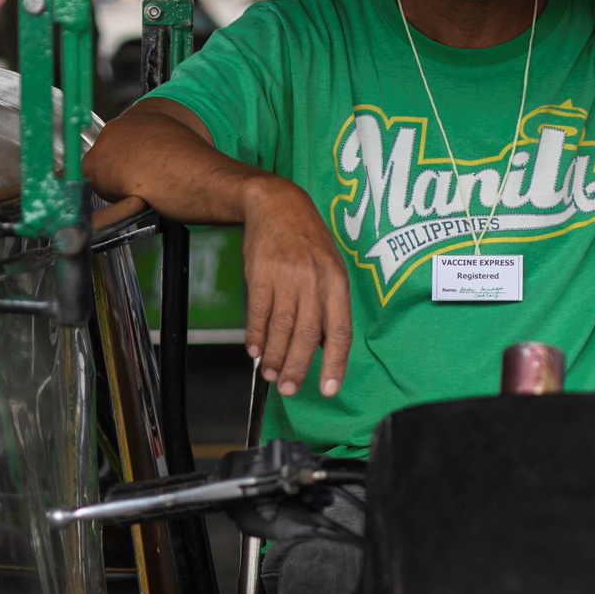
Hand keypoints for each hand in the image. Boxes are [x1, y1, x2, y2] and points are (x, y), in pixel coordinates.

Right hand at [238, 178, 351, 399]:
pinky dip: (256, 334)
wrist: (277, 204)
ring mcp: (287, 276)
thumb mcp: (330, 267)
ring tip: (269, 374)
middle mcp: (315, 281)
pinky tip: (254, 350)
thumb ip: (329, 306)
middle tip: (288, 388)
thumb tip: (326, 347)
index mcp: (337, 283)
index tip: (328, 389)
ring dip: (274, 355)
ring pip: (282, 326)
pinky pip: (259, 311)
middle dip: (298, 367)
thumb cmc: (307, 240)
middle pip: (308, 334)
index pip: (340, 332)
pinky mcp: (261, 272)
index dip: (335, 364)